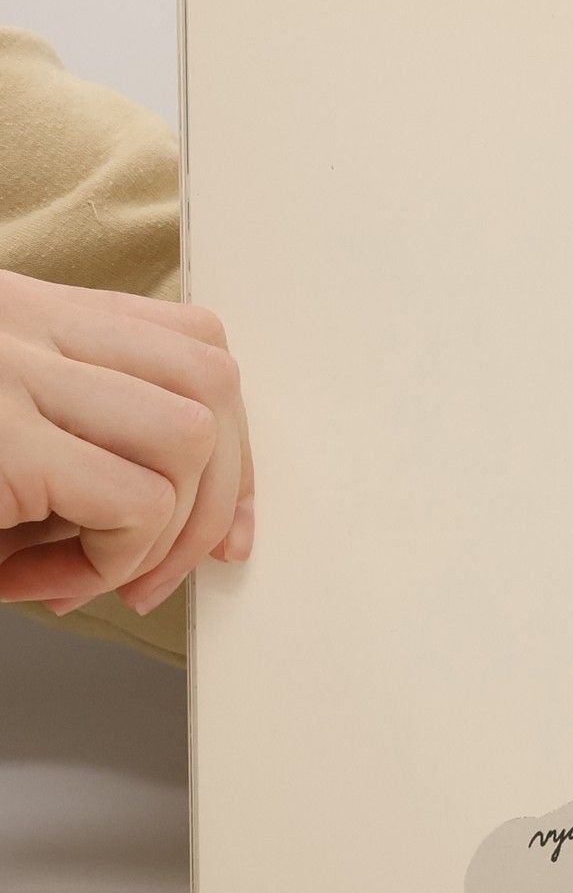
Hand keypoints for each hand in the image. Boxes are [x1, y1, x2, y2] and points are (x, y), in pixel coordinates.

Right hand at [0, 269, 253, 615]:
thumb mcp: (8, 439)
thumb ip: (93, 442)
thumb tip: (213, 523)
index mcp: (27, 313)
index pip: (190, 343)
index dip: (231, 440)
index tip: (226, 523)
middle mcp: (20, 321)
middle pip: (212, 382)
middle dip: (216, 492)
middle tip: (159, 572)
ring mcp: (8, 369)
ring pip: (189, 436)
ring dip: (163, 532)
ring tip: (92, 575)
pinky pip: (135, 501)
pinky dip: (117, 557)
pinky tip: (50, 579)